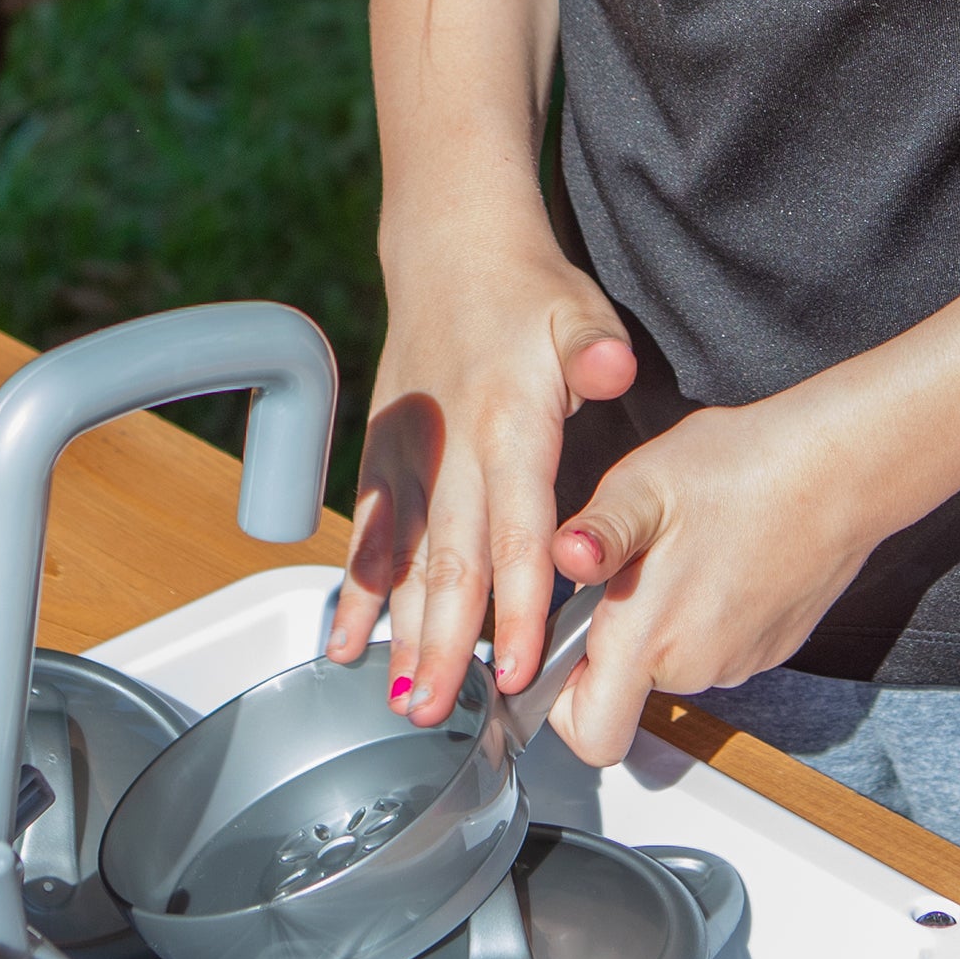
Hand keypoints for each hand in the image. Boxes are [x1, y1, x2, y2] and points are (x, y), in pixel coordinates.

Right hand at [324, 237, 636, 718]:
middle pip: (452, 562)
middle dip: (450, 643)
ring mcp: (410, 455)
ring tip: (405, 700)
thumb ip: (596, 348)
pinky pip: (370, 534)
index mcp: (508, 423)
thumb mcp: (579, 308)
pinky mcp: (384, 455)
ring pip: (407, 560)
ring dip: (404, 631)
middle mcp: (451, 448)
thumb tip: (614, 368)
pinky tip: (346, 644)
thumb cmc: (527, 288)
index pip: (517, 529)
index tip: (520, 666)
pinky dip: (357, 590)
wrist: (450, 246)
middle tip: (446, 712)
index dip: (520, 602)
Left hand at [533, 391, 891, 767]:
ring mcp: (738, 662)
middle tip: (628, 572)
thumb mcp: (647, 481)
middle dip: (612, 644)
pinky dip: (706, 613)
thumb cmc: (745, 468)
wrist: (841, 469)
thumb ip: (594, 533)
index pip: (587, 735)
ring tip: (681, 549)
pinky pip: (715, 648)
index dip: (560, 703)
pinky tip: (720, 554)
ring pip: (671, 666)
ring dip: (661, 622)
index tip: (561, 646)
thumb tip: (559, 560)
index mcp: (649, 636)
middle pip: (624, 693)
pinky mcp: (769, 648)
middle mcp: (694, 666)